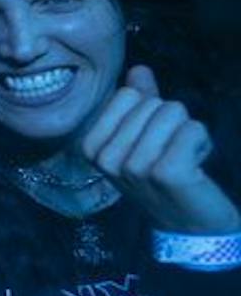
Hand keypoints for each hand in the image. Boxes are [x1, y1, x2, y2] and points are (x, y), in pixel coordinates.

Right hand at [79, 66, 240, 233]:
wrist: (189, 226)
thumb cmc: (166, 176)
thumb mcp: (144, 139)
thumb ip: (140, 103)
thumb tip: (139, 69)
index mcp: (93, 147)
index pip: (128, 96)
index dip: (150, 113)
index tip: (154, 142)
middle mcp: (107, 158)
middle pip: (153, 103)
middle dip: (172, 124)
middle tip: (171, 154)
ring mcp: (134, 166)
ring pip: (174, 112)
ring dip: (189, 134)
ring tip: (184, 160)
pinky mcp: (166, 171)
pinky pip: (193, 128)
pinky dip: (202, 142)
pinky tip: (196, 167)